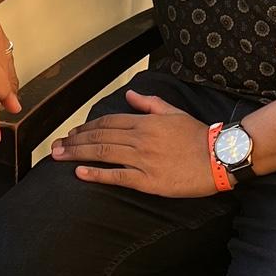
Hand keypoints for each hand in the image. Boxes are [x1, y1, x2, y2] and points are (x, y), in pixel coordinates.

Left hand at [50, 89, 220, 196]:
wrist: (219, 157)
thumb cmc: (199, 135)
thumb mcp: (174, 112)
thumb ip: (149, 103)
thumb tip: (130, 95)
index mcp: (145, 122)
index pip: (108, 122)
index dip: (87, 127)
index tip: (72, 133)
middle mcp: (139, 138)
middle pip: (99, 136)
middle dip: (74, 141)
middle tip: (56, 147)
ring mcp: (142, 159)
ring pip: (103, 153)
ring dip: (77, 154)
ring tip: (59, 156)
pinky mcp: (147, 180)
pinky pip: (116, 176)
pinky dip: (96, 174)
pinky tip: (79, 173)